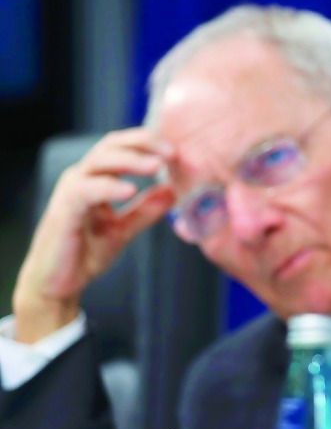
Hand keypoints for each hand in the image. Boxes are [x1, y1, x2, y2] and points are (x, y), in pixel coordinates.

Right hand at [12, 129, 177, 342]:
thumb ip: (146, 210)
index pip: (122, 146)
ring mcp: (70, 192)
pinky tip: (130, 191)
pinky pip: (85, 191)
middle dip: (143, 142)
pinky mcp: (63, 211)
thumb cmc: (85, 254)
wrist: (56, 285)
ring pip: (99, 161)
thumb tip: (173, 191)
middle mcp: (81, 178)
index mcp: (96, 178)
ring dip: (130, 160)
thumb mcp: (123, 229)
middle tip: (171, 153)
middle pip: (111, 144)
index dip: (148, 143)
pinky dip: (109, 187)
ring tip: (156, 166)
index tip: (175, 151)